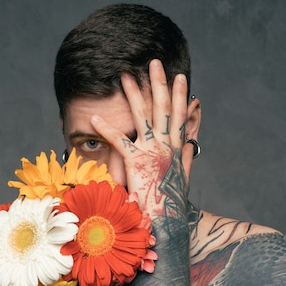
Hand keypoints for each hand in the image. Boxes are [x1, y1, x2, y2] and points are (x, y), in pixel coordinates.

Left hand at [90, 59, 197, 215]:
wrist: (168, 223)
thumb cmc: (173, 204)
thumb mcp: (183, 179)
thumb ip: (187, 160)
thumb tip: (191, 146)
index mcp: (177, 150)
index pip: (180, 117)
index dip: (180, 96)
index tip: (180, 77)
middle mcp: (166, 147)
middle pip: (163, 109)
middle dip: (159, 84)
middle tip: (155, 62)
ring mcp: (152, 153)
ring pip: (142, 117)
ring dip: (134, 94)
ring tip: (125, 75)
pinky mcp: (137, 163)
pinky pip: (119, 142)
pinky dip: (106, 130)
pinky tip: (94, 117)